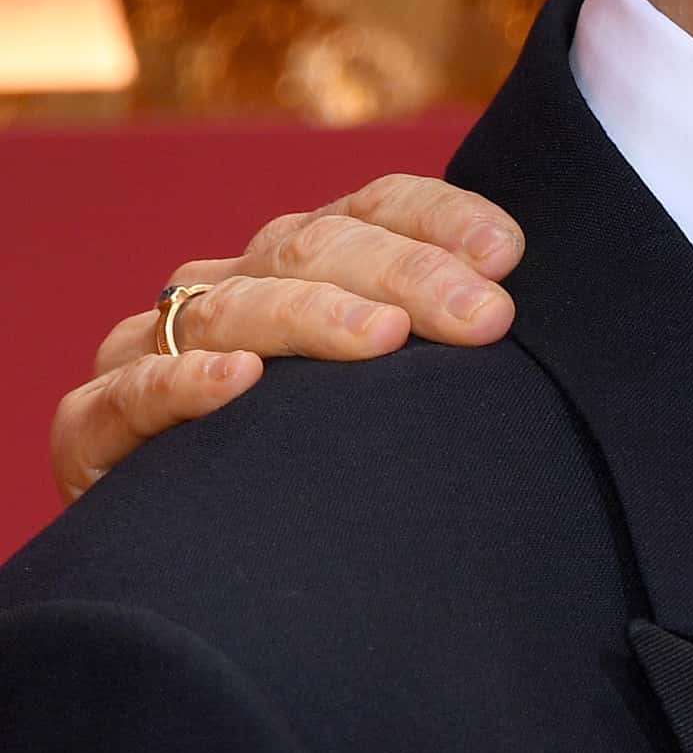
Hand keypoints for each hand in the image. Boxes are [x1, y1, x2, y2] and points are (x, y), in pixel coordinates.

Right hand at [50, 174, 522, 502]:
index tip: (509, 254)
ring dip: (315, 316)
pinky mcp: (96, 425)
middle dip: (409, 274)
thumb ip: (448, 339)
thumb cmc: (329, 451)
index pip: (380, 205)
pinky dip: (181, 381)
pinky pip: (128, 391)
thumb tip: (535, 315)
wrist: (204, 547)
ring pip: (236, 303)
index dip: (443, 217)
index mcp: (312, 258)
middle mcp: (238, 283)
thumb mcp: (395, 383)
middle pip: (319, 245)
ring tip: (383, 339)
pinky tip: (241, 381)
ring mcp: (159, 345)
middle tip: (485, 316)